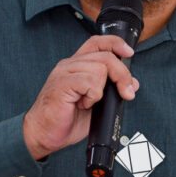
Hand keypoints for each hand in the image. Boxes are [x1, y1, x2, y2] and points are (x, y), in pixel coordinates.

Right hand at [22, 35, 139, 159]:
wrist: (43, 134)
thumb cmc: (65, 119)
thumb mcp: (96, 103)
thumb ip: (112, 91)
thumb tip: (132, 84)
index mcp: (77, 65)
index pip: (97, 42)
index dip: (116, 44)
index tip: (129, 53)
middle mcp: (70, 64)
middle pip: (106, 56)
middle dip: (122, 75)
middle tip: (126, 93)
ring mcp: (65, 72)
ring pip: (100, 69)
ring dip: (101, 91)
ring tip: (88, 103)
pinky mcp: (62, 83)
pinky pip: (89, 82)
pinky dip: (92, 96)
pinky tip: (82, 105)